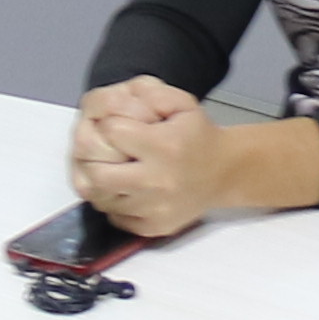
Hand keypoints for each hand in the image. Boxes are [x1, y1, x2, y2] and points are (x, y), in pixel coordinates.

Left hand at [66, 77, 215, 236]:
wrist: (224, 173)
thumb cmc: (198, 136)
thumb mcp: (182, 103)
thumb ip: (149, 93)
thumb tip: (114, 103)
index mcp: (164, 146)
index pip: (111, 133)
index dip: (109, 125)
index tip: (117, 127)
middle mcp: (158, 181)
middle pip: (98, 173)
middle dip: (95, 159)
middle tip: (105, 152)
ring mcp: (155, 208)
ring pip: (102, 198)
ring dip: (102, 182)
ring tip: (115, 169)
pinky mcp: (153, 227)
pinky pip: (115, 217)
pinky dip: (114, 202)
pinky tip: (125, 189)